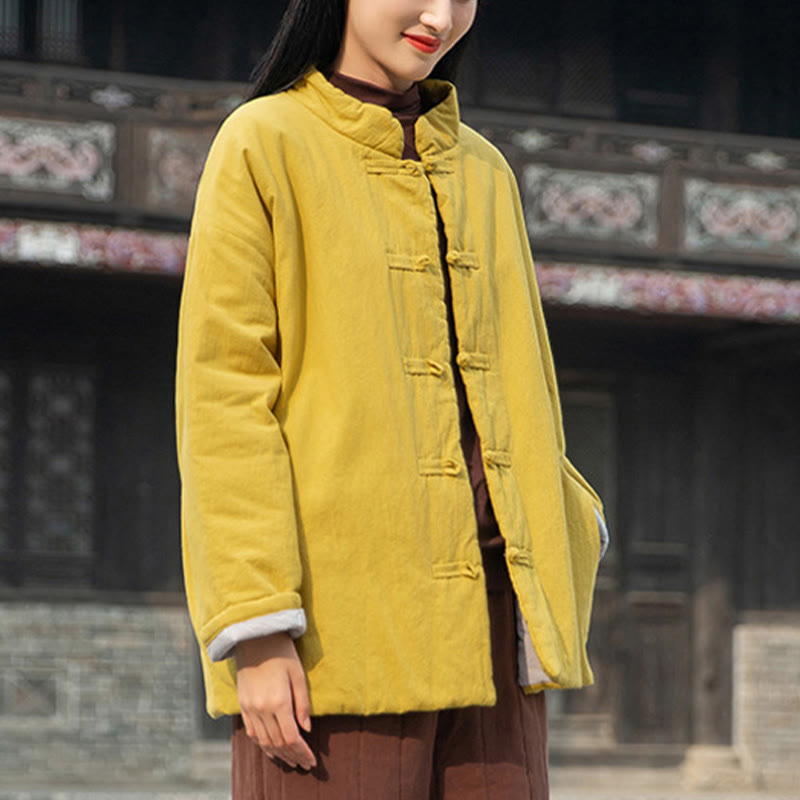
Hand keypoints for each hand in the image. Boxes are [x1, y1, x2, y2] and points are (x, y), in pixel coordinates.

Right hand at [235, 632, 316, 769]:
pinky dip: (262, 745)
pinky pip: (251, 733)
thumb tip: (306, 728)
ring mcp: (249, 708)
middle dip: (292, 756)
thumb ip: (303, 703)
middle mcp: (261, 708)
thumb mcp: (298, 674)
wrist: (254, 637)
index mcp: (278, 701)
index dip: (302, 752)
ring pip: (263, 741)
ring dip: (278, 754)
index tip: (312, 761)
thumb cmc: (281, 651)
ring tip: (291, 761)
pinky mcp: (242, 705)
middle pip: (277, 743)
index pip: (291, 737)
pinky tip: (271, 750)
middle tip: (304, 765)